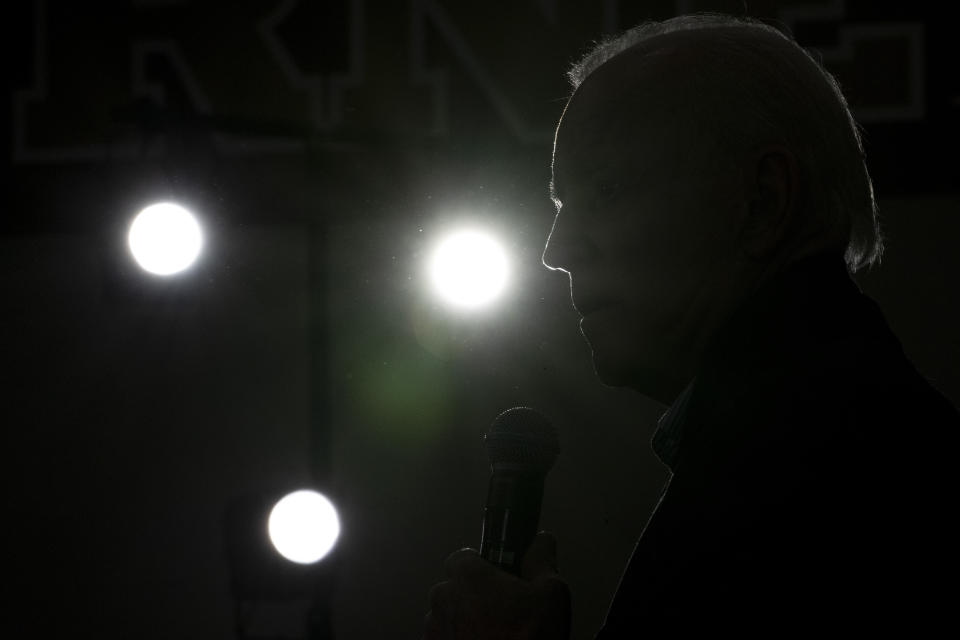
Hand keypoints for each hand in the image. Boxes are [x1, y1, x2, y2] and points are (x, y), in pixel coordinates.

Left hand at [424, 531, 570, 639]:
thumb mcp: (551, 594)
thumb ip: (542, 559)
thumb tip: (541, 540)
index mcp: (469, 577)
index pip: (461, 556)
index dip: (480, 564)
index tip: (496, 576)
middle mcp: (444, 599)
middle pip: (453, 586)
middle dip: (472, 595)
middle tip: (500, 610)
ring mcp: (435, 629)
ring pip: (446, 615)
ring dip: (463, 620)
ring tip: (493, 634)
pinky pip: (443, 639)